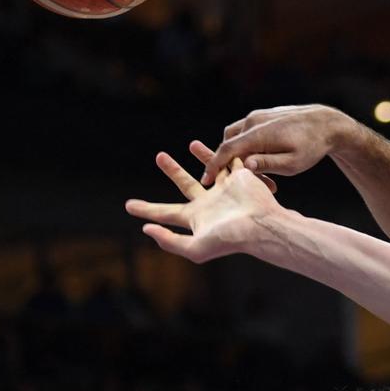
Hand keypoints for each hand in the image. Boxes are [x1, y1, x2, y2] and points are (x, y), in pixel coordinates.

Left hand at [127, 154, 286, 263]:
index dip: (146, 210)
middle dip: (172, 170)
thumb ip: (170, 242)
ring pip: (210, 168)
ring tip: (192, 144)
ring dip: (201, 155)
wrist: (261, 226)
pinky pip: (231, 161)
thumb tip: (147, 229)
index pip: (165, 213)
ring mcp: (225, 189)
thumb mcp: (195, 248)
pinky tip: (220, 142)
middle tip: (160, 156)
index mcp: (196, 217)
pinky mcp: (241, 178)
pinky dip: (227, 153)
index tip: (128, 206)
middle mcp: (209, 202)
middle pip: (185, 184)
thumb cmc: (230, 239)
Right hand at [203, 104, 353, 178]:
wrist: (326, 123)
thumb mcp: (293, 163)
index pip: (227, 150)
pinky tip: (261, 163)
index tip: (205, 181)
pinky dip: (245, 149)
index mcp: (258, 134)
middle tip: (241, 185)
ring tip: (259, 177)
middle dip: (229, 166)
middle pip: (228, 145)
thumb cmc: (312, 147)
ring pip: (235, 139)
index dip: (214, 166)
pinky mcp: (261, 117)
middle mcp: (253, 122)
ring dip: (239, 158)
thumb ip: (267, 164)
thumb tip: (244, 166)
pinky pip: (244, 134)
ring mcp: (256, 117)